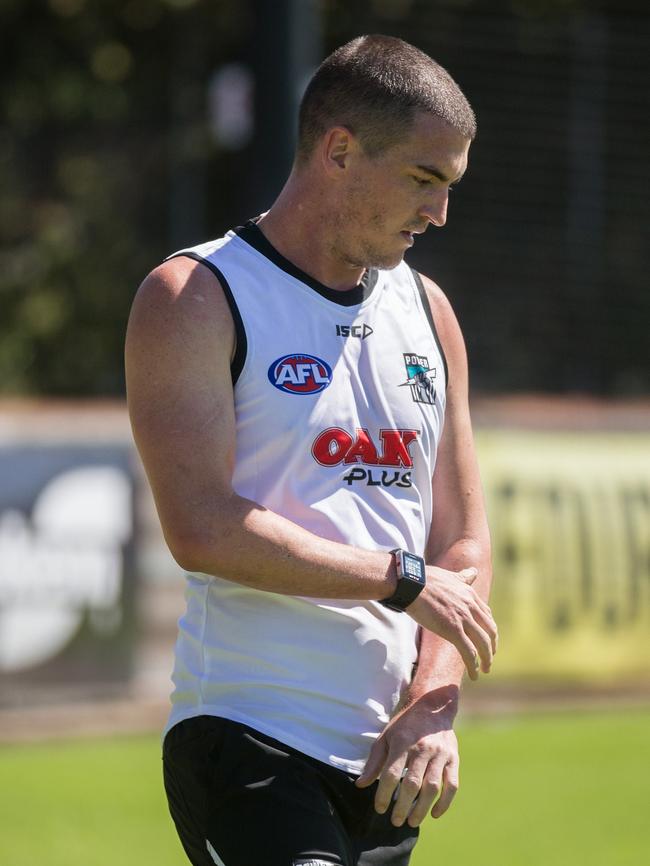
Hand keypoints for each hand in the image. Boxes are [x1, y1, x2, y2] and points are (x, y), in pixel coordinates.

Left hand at [355, 688, 459, 824]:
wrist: (431, 706)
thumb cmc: (404, 725)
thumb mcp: (385, 738)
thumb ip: (374, 762)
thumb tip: (361, 785)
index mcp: (402, 742)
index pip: (391, 774)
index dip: (384, 794)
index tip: (379, 808)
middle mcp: (422, 748)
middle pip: (412, 784)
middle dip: (402, 806)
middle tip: (395, 821)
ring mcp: (440, 754)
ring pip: (432, 787)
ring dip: (421, 808)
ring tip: (412, 822)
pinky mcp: (453, 758)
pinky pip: (452, 785)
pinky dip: (445, 802)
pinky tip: (434, 814)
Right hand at [407, 567, 496, 679]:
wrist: (410, 583)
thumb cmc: (425, 579)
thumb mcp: (449, 575)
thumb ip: (463, 577)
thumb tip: (474, 571)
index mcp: (470, 594)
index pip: (486, 615)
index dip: (488, 630)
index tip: (486, 639)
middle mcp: (470, 606)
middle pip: (489, 631)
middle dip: (491, 647)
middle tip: (488, 658)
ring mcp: (463, 619)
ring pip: (482, 644)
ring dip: (486, 659)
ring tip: (485, 669)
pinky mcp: (452, 630)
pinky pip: (468, 652)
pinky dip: (473, 666)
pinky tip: (474, 675)